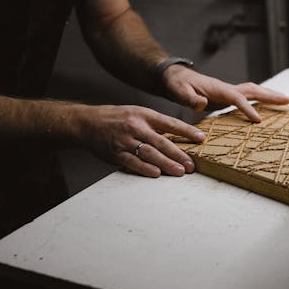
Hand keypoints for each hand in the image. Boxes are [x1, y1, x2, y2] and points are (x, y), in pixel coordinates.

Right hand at [76, 104, 205, 176]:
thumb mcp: (138, 114)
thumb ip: (156, 124)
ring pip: (149, 153)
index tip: (201, 138)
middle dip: (179, 154)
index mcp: (145, 115)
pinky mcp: (116, 153)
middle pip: (162, 142)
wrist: (88, 122)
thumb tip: (179, 136)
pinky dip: (145, 168)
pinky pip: (132, 162)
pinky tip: (156, 174)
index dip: (187, 131)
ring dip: (166, 164)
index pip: (170, 123)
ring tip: (180, 171)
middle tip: (192, 165)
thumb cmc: (117, 118)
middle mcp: (136, 126)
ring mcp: (125, 140)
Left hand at [160, 65, 288, 121]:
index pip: (237, 98)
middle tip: (288, 101)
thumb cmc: (177, 85)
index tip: (258, 121)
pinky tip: (268, 107)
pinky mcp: (227, 96)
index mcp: (217, 89)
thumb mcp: (179, 92)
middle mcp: (226, 88)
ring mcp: (228, 92)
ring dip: (269, 96)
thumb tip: (202, 104)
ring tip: (285, 101)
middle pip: (252, 91)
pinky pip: (248, 98)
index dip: (248, 109)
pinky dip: (260, 100)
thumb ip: (190, 98)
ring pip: (253, 92)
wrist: (176, 78)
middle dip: (270, 96)